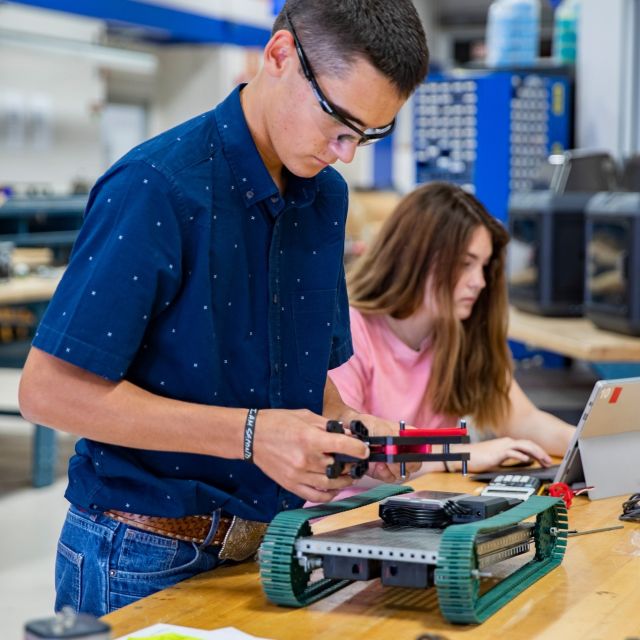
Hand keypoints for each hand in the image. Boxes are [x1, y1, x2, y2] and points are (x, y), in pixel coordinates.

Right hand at [251, 408, 368, 502]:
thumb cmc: (277, 422)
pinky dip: (329, 494)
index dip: (358, 449)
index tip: (364, 450)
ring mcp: (298, 475)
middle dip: (352, 464)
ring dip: (344, 480)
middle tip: (356, 461)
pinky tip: (334, 487)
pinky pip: (316, 496)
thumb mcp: (305, 416)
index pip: (342, 446)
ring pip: (331, 485)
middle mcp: (305, 459)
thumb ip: (328, 426)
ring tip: (348, 474)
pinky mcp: (291, 485)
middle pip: (339, 467)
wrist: (251, 436)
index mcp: (309, 438)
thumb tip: (348, 434)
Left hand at [351, 413, 421, 482]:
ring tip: (381, 462)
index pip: (423, 447)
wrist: (350, 434)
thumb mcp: (380, 428)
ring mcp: (395, 461)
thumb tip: (397, 452)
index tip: (408, 455)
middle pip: (415, 464)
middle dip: (403, 464)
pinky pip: (391, 478)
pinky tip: (377, 465)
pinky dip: (384, 474)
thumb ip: (392, 439)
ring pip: (403, 473)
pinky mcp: (385, 471)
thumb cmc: (366, 426)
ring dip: (392, 469)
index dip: (418, 453)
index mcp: (407, 435)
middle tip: (392, 460)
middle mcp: (404, 449)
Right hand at [457, 437, 551, 472]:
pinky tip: (528, 460)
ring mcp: (502, 447)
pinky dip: (521, 455)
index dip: (538, 452)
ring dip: (536, 453)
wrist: (464, 455)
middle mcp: (506, 442)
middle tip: (549, 462)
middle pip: (528, 444)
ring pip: (523, 446)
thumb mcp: (498, 458)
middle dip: (541, 452)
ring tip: (543, 461)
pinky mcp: (497, 453)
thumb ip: (511, 459)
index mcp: (506, 443)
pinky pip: (512, 452)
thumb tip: (526, 462)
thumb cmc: (477, 457)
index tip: (545, 460)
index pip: (527, 446)